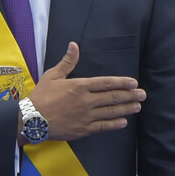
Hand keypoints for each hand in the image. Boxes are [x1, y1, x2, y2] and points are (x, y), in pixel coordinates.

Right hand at [22, 42, 145, 141]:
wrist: (31, 120)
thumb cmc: (41, 96)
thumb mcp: (53, 75)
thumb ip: (67, 62)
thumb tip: (74, 45)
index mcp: (79, 86)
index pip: (106, 83)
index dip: (121, 82)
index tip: (133, 82)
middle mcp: (86, 101)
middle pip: (112, 97)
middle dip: (129, 95)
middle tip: (143, 94)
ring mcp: (86, 116)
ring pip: (110, 112)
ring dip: (126, 108)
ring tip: (137, 106)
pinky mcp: (83, 130)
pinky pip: (102, 127)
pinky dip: (114, 124)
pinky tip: (123, 122)